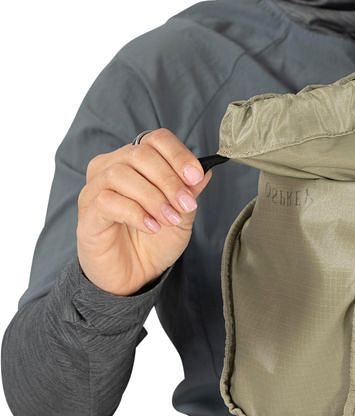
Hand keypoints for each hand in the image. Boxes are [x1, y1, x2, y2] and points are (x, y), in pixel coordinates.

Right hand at [76, 128, 213, 295]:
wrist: (133, 276)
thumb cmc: (154, 240)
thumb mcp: (182, 214)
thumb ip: (190, 191)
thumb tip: (205, 170)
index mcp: (136, 161)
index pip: (156, 139)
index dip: (178, 155)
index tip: (196, 177)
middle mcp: (111, 167)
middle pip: (140, 153)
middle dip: (169, 179)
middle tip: (186, 204)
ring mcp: (95, 189)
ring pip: (121, 174)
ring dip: (153, 197)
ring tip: (170, 219)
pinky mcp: (87, 213)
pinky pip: (108, 201)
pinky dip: (135, 213)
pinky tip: (151, 227)